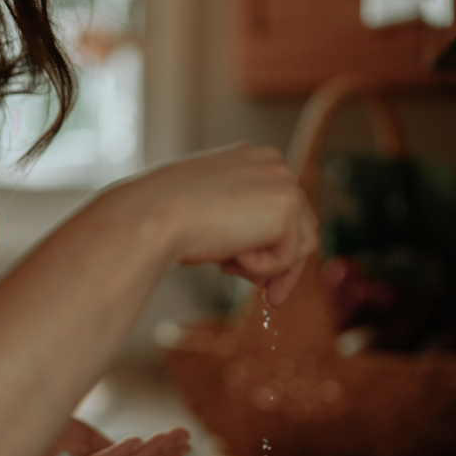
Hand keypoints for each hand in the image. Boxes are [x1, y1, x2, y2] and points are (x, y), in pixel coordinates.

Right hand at [145, 143, 317, 306]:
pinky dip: (258, 269)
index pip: (282, 206)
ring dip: (267, 268)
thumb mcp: (210, 212)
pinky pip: (287, 258)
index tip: (264, 278)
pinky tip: (227, 256)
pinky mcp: (286, 208)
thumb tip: (261, 251)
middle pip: (302, 225)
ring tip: (228, 267)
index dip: (276, 244)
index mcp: (251, 158)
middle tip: (270, 298)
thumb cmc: (166, 216)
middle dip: (284, 265)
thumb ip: (240, 221)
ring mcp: (284, 182)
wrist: (153, 216)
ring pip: (300, 245)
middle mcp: (273, 163)